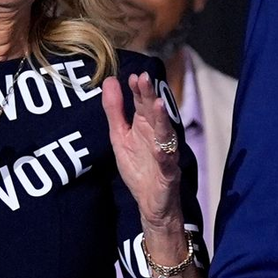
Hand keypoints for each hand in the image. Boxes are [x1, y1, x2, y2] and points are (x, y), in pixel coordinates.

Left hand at [101, 72, 179, 226]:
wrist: (150, 202)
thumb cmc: (138, 167)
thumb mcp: (119, 137)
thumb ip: (115, 110)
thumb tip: (109, 80)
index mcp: (145, 125)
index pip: (142, 103)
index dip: (138, 89)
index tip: (133, 75)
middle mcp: (157, 136)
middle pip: (155, 112)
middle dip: (150, 96)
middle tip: (145, 78)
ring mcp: (165, 153)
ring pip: (165, 134)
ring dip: (162, 120)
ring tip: (158, 105)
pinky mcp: (168, 173)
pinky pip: (167, 163)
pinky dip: (165, 156)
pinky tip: (160, 148)